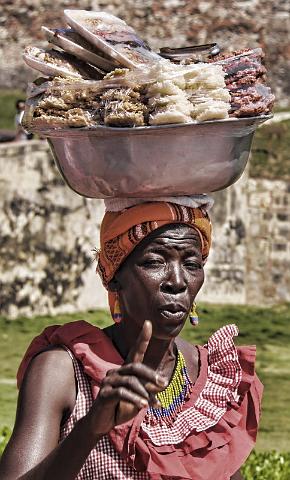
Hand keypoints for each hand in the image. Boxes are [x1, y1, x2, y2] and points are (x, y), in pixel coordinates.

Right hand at [87, 321, 167, 435]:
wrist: (101, 424)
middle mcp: (116, 372)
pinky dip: (135, 399)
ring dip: (144, 392)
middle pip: (135, 366)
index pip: (135, 351)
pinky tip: (143, 406)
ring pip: (130, 381)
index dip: (143, 337)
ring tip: (153, 404)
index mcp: (125, 370)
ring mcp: (109, 381)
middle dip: (151, 375)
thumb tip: (163, 383)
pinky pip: (122, 392)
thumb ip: (148, 389)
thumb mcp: (139, 398)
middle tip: (164, 383)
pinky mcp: (104, 393)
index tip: (149, 323)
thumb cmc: (121, 408)